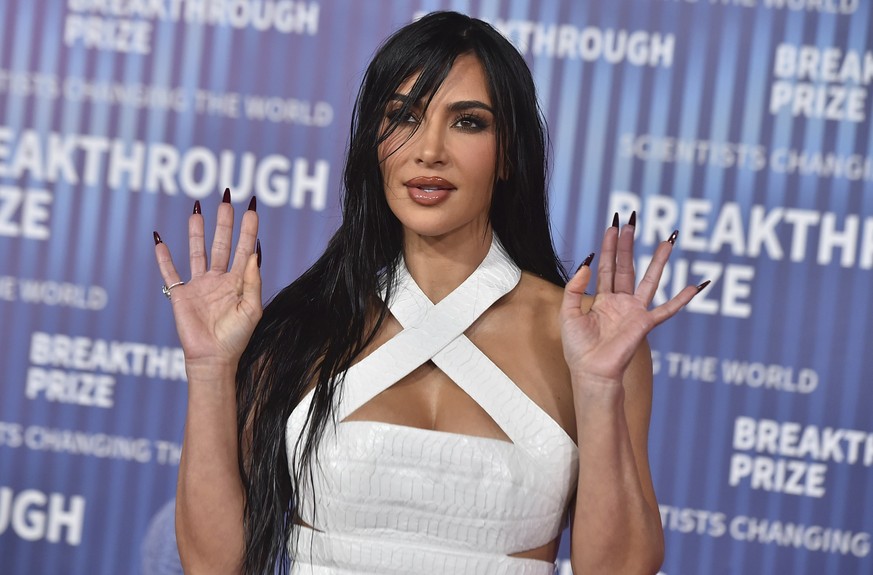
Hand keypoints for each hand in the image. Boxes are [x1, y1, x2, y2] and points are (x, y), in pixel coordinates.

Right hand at [154, 191, 262, 371]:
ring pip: (197, 251)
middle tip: (226, 198)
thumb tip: (254, 253)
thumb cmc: (236, 337)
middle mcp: (219, 279)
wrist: (213, 358)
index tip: (252, 207)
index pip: (244, 248)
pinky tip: (160, 240)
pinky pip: (170, 272)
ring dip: (197, 231)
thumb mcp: (252, 309)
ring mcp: (199, 286)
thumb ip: (252, 281)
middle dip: (224, 222)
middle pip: (221, 243)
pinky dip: (164, 257)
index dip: (249, 228)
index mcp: (238, 282)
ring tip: (197, 210)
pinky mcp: (181, 294)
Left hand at [560, 215, 703, 385]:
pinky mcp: (644, 324)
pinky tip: (696, 286)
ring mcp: (634, 311)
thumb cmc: (578, 348)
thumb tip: (587, 262)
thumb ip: (574, 287)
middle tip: (633, 222)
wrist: (591, 372)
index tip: (613, 226)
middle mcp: (620, 302)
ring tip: (668, 239)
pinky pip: (667, 309)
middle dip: (629, 244)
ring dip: (659, 260)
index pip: (607, 266)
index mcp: (602, 299)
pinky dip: (682, 298)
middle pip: (626, 266)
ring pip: (650, 280)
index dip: (609, 246)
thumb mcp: (567, 313)